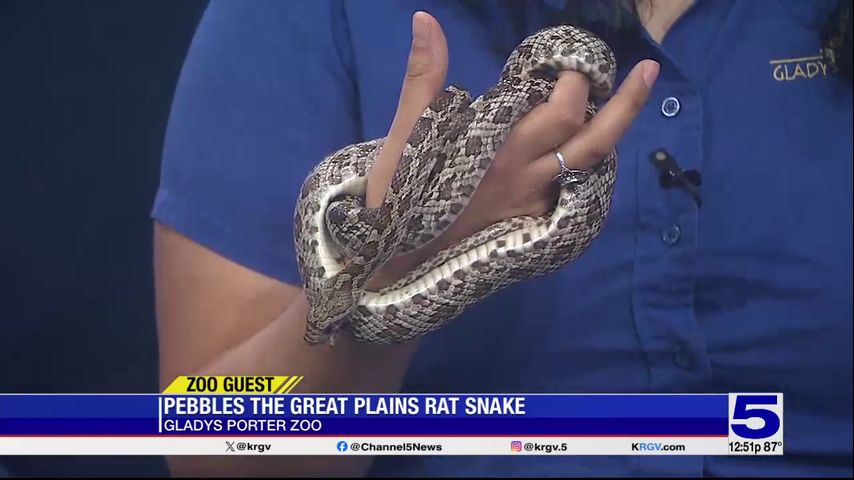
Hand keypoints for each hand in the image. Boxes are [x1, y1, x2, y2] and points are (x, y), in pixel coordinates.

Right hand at [366, 12, 659, 286]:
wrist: (399, 264)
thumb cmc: (399, 196)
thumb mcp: (407, 133)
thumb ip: (424, 76)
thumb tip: (425, 19)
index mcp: (498, 148)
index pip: (561, 110)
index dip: (575, 81)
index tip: (570, 62)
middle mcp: (528, 177)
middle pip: (595, 139)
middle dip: (622, 100)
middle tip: (637, 71)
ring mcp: (537, 204)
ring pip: (593, 164)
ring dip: (615, 128)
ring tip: (634, 92)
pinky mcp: (536, 224)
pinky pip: (577, 189)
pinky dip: (590, 160)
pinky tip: (589, 139)